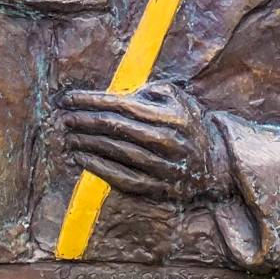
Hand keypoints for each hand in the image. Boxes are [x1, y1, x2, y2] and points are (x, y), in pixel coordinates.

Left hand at [59, 82, 233, 203]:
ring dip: (86, 143)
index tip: (67, 98)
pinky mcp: (157, 187)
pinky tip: (80, 157)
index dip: (90, 101)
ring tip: (67, 135)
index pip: (122, 105)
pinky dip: (97, 167)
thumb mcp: (177, 97)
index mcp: (170, 115)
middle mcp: (167, 141)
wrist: (217, 162)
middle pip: (115, 128)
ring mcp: (162, 166)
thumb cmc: (188, 123)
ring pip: (115, 153)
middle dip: (83, 120)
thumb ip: (148, 91)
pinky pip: (121, 177)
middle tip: (63, 116)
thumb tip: (114, 94)